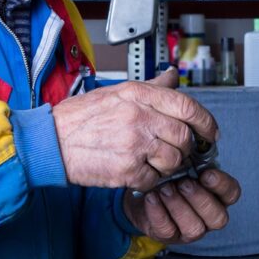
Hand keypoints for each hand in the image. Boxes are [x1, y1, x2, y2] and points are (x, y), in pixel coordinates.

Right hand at [51, 68, 217, 188]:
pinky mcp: (126, 170)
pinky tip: (134, 172)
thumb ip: (151, 87)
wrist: (50, 141)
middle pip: (184, 137)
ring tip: (149, 162)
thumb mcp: (117, 92)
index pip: (187, 106)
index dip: (205, 122)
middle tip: (175, 152)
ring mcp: (134, 144)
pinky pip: (154, 180)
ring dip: (167, 166)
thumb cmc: (80, 118)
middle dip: (184, 149)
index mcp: (138, 94)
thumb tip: (173, 77)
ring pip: (173, 160)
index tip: (208, 133)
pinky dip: (148, 181)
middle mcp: (139, 116)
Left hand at [122, 167, 241, 243]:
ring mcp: (190, 230)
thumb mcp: (183, 164)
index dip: (222, 185)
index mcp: (217, 196)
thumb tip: (197, 141)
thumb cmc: (169, 177)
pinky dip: (158, 213)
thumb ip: (194, 158)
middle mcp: (208, 216)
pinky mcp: (169, 236)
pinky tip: (152, 198)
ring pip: (194, 228)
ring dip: (178, 206)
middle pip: (218, 217)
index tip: (206, 174)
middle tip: (183, 182)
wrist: (142, 193)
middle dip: (199, 199)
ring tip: (164, 189)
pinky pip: (168, 230)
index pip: (232, 194)